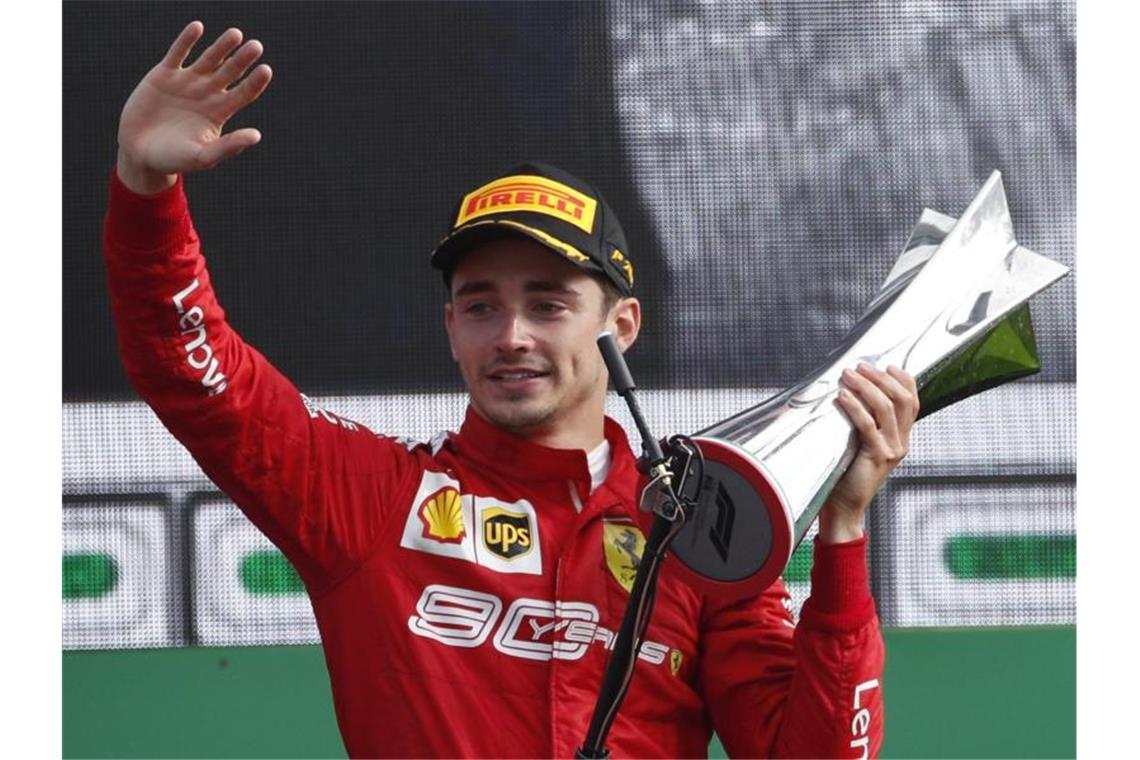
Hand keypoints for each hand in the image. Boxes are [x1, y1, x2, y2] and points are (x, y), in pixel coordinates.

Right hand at [116, 21, 272, 193]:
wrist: (139, 153)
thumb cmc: (174, 159)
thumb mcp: (203, 156)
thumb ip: (229, 146)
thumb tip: (256, 136)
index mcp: (220, 112)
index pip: (244, 93)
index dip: (255, 82)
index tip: (266, 70)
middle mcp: (207, 94)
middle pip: (230, 72)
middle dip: (243, 60)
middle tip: (257, 46)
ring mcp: (186, 82)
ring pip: (209, 59)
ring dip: (222, 47)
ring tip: (236, 34)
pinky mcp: (164, 75)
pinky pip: (178, 53)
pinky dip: (187, 40)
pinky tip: (198, 27)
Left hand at [818, 363, 918, 543]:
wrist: (844, 508)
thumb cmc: (847, 474)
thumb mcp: (862, 445)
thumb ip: (866, 424)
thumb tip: (851, 392)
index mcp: (902, 437)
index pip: (912, 401)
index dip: (902, 380)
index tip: (886, 365)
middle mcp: (901, 442)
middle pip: (901, 399)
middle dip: (880, 378)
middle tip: (860, 367)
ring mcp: (892, 450)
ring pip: (886, 407)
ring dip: (866, 386)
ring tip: (848, 376)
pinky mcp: (877, 456)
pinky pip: (867, 425)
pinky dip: (854, 407)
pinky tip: (842, 397)